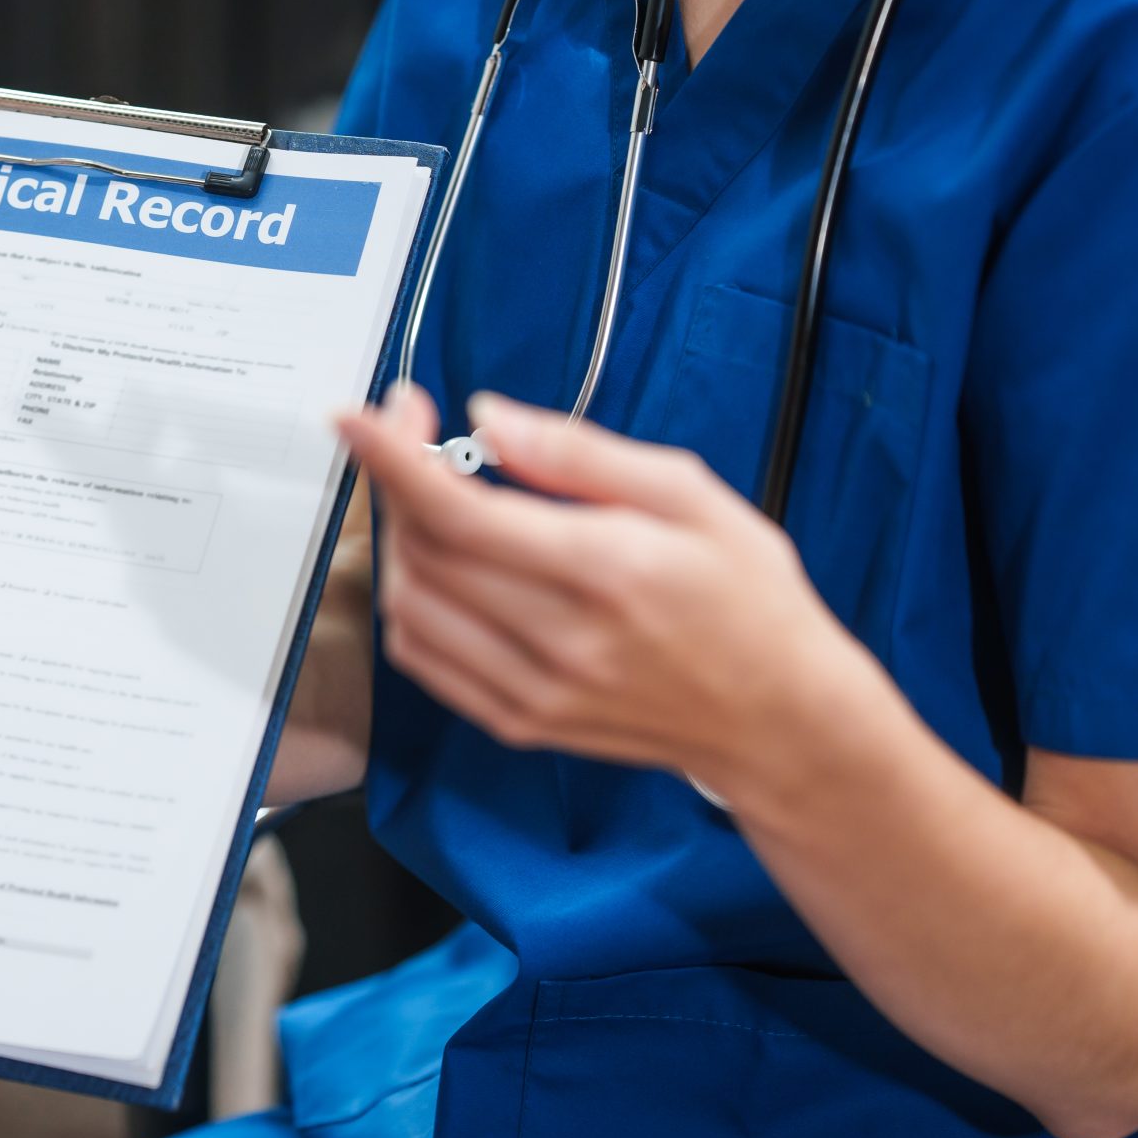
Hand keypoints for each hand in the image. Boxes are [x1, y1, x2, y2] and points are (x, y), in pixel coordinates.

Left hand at [335, 386, 872, 795]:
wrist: (779, 721)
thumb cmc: (749, 601)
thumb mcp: (691, 495)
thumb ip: (580, 453)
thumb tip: (488, 418)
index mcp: (606, 570)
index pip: (459, 513)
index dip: (391, 459)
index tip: (358, 415)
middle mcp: (561, 640)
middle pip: (423, 553)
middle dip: (397, 480)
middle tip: (416, 436)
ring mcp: (534, 691)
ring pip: (410, 606)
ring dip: (401, 541)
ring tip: (438, 500)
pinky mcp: (520, 721)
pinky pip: (424, 658)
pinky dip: (411, 602)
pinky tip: (442, 566)